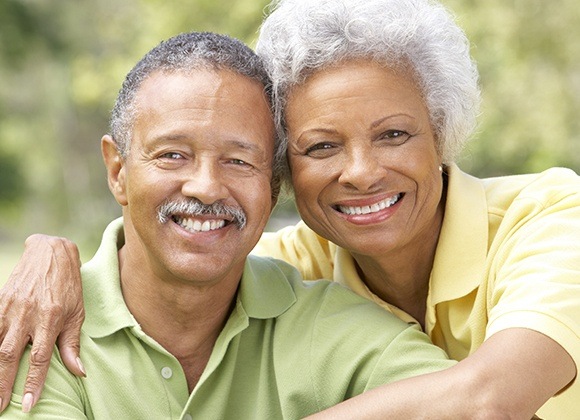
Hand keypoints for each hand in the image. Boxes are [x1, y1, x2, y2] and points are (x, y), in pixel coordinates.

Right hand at [0, 234, 84, 412]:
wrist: (50, 253)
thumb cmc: (68, 285)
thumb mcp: (77, 313)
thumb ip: (72, 343)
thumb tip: (79, 372)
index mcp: (52, 318)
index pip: (41, 358)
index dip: (33, 383)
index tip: (27, 404)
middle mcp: (29, 314)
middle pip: (11, 355)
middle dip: (4, 384)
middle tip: (0, 407)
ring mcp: (11, 307)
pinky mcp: (0, 300)